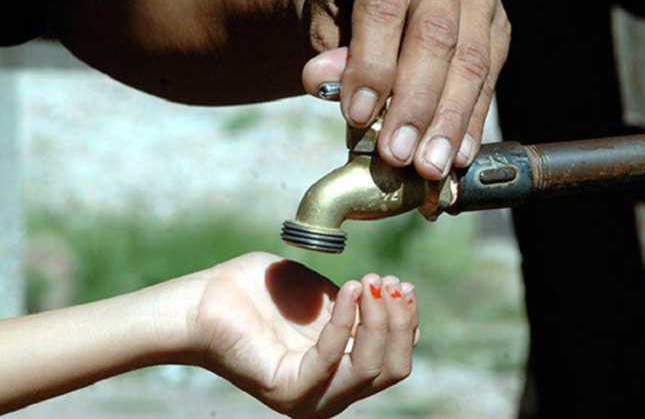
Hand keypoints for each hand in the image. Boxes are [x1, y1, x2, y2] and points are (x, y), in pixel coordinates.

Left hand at [173, 252, 418, 417]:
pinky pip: (332, 357)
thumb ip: (356, 305)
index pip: (393, 360)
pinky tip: (351, 288)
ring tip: (370, 282)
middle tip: (390, 281)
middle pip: (392, 369)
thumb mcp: (322, 296)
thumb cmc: (258, 293)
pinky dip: (347, 320)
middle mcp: (329, 391)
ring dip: (380, 321)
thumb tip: (391, 298)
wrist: (204, 300)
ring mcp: (310, 397)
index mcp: (339, 371)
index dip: (405, 321)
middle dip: (400, 322)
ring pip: (371, 368)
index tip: (399, 282)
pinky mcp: (289, 389)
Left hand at [302, 0, 510, 180]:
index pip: (383, 10)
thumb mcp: (326, 18)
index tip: (358, 116)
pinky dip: (473, 121)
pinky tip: (459, 155)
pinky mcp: (496, 29)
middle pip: (435, 39)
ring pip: (471, 62)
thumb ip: (328, 47)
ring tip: (430, 166)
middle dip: (416, 105)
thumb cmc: (347, 10)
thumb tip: (320, 79)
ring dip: (449, 123)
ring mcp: (477, 0)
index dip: (372, 66)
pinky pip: (490, 77)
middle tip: (399, 154)